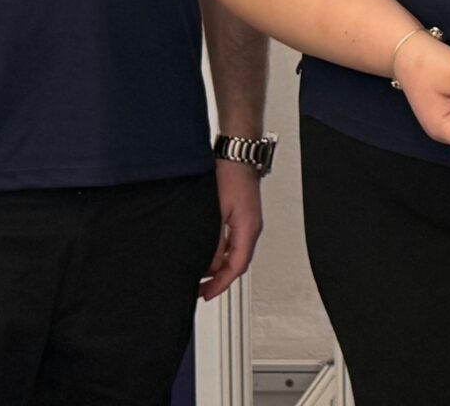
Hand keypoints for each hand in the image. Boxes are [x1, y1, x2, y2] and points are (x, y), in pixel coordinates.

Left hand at [199, 159, 263, 298]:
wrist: (236, 153)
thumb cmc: (229, 175)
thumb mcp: (216, 213)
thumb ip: (213, 240)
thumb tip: (207, 263)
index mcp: (248, 230)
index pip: (236, 267)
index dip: (220, 284)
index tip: (206, 294)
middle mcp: (251, 228)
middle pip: (236, 263)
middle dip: (218, 279)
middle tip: (199, 289)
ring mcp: (247, 222)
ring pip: (233, 253)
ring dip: (217, 265)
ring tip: (198, 273)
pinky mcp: (240, 215)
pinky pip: (231, 241)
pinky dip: (218, 252)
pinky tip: (204, 251)